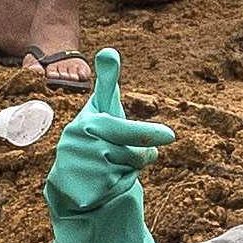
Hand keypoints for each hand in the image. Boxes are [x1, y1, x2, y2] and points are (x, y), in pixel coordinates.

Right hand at [42, 52, 170, 242]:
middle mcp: (81, 146)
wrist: (70, 179)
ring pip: (130, 170)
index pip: (122, 129)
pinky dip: (120, 186)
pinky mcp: (86, 193)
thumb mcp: (100, 111)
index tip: (172, 136)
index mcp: (87, 123)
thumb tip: (109, 50)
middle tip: (151, 151)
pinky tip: (106, 182)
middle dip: (143, 154)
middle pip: (132, 153)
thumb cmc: (93, 137)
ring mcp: (83, 171)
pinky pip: (122, 188)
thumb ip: (107, 83)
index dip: (146, 132)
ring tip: (112, 165)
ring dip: (129, 169)